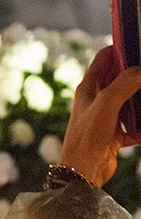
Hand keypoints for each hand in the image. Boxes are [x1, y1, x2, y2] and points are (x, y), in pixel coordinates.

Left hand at [61, 45, 140, 185]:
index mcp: (89, 87)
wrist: (83, 172)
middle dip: (137, 76)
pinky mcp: (114, 135)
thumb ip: (125, 83)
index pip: (105, 58)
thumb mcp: (107, 103)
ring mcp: (106, 117)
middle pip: (120, 79)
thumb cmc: (87, 136)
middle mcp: (96, 99)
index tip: (138, 45)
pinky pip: (134, 126)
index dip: (121, 49)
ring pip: (130, 103)